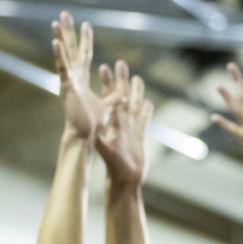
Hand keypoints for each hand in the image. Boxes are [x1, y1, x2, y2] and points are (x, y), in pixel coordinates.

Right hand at [52, 12, 103, 140]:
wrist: (85, 135)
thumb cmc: (93, 123)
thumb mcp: (108, 106)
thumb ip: (114, 98)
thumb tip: (124, 94)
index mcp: (81, 79)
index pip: (84, 54)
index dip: (85, 40)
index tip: (87, 24)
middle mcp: (73, 76)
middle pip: (70, 49)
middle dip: (68, 31)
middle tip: (64, 14)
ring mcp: (69, 80)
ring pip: (64, 55)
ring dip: (60, 38)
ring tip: (56, 22)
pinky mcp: (67, 86)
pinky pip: (63, 67)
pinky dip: (59, 55)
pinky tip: (56, 42)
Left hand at [94, 60, 152, 190]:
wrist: (125, 180)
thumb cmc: (115, 166)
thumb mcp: (107, 151)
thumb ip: (101, 141)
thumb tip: (93, 133)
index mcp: (113, 122)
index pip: (110, 97)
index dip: (107, 83)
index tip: (104, 66)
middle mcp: (121, 122)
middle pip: (122, 95)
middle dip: (121, 80)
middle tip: (120, 63)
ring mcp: (131, 128)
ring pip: (134, 104)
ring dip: (135, 91)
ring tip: (137, 77)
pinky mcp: (140, 136)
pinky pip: (144, 119)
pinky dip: (146, 111)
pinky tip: (148, 102)